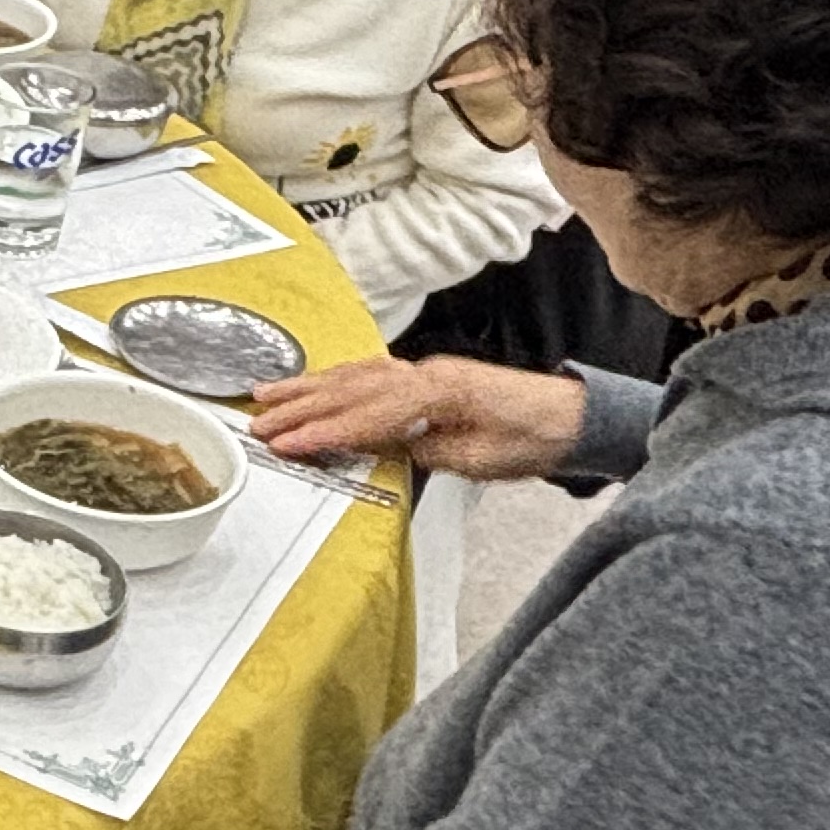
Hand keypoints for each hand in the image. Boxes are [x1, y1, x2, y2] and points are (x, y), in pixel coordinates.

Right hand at [248, 354, 586, 482]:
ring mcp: (424, 369)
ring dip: (307, 387)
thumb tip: (384, 448)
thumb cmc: (534, 439)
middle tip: (258, 423)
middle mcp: (426, 373)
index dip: (326, 431)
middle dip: (301, 408)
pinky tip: (314, 383)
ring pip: (354, 375)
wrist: (570, 416)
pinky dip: (335, 378)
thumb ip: (428, 451)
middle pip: (351, 389)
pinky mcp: (426, 374)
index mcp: (440, 393)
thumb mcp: (481, 460)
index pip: (369, 414)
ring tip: (265, 396)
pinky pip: (369, 372)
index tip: (290, 444)